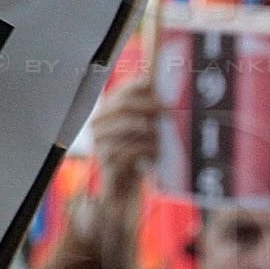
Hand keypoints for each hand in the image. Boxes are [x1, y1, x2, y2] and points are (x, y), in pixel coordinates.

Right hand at [90, 69, 160, 198]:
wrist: (121, 186)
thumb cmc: (134, 154)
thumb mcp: (141, 129)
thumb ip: (146, 107)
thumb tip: (157, 82)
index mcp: (106, 110)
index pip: (120, 91)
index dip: (137, 85)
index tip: (155, 85)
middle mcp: (98, 122)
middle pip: (124, 105)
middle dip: (151, 106)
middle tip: (171, 112)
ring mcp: (100, 140)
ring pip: (130, 125)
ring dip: (152, 132)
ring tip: (161, 140)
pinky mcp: (106, 158)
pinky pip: (131, 147)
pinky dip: (148, 149)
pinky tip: (155, 154)